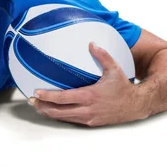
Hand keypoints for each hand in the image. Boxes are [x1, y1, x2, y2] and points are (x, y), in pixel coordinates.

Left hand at [30, 42, 145, 126]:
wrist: (135, 105)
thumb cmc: (123, 87)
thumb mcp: (114, 69)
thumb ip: (102, 55)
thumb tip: (91, 43)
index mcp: (89, 96)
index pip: (62, 98)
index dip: (47, 97)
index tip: (36, 93)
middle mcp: (87, 109)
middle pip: (58, 111)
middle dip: (42, 107)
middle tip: (31, 101)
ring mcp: (88, 117)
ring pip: (63, 118)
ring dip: (49, 112)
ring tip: (38, 106)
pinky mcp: (90, 122)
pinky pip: (71, 120)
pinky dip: (60, 116)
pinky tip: (53, 111)